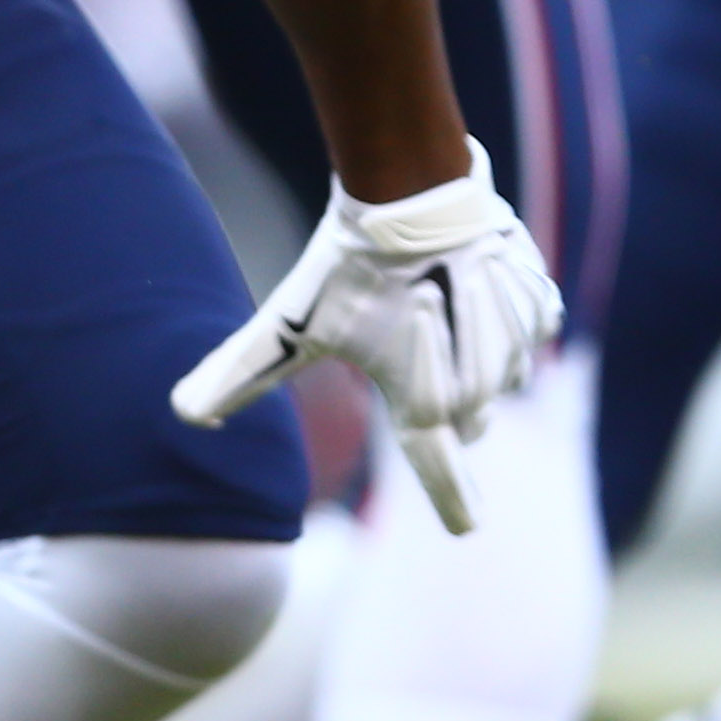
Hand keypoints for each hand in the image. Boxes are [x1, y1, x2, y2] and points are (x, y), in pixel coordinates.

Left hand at [171, 142, 558, 534]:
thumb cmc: (349, 266)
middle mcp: (478, 390)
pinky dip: (498, 311)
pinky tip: (467, 278)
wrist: (413, 193)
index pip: (441, 474)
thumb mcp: (292, 325)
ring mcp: (516, 349)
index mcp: (424, 406)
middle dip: (440, 394)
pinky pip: (524, 326)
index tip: (466, 527)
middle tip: (406, 338)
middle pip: (463, 418)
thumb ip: (239, 374)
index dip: (453, 504)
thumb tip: (181, 413)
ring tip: (431, 298)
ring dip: (469, 350)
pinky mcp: (539, 307)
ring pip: (494, 372)